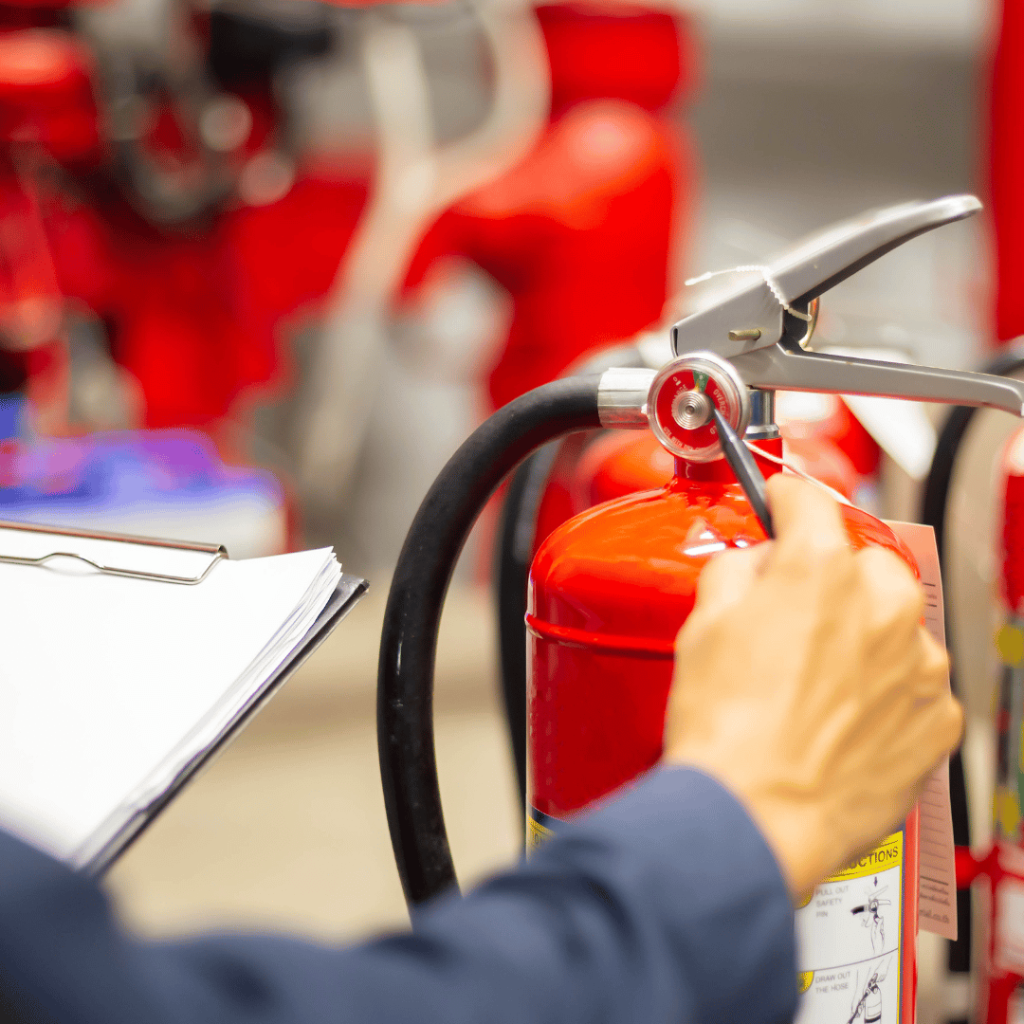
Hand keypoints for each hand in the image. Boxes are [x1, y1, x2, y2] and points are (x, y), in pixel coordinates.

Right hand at [662, 475, 961, 899]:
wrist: (754, 818)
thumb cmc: (725, 728)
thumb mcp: (703, 623)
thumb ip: (739, 570)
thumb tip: (758, 564)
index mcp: (820, 569)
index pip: (809, 501)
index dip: (785, 498)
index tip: (781, 503)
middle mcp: (883, 606)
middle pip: (865, 561)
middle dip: (832, 575)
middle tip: (793, 609)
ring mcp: (919, 665)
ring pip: (896, 623)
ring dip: (864, 634)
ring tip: (815, 679)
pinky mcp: (938, 720)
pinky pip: (917, 683)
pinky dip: (887, 690)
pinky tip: (841, 717)